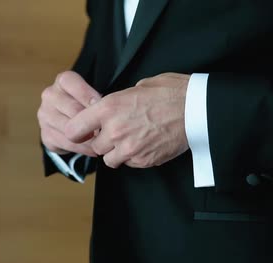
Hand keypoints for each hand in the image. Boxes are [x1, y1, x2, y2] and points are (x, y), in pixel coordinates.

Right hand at [38, 71, 100, 156]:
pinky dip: (82, 149)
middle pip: (73, 109)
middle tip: (107, 130)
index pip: (71, 82)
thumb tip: (103, 111)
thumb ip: (96, 100)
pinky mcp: (45, 135)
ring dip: (89, 139)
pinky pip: (65, 144)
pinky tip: (93, 149)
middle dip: (91, 121)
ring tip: (103, 142)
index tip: (102, 107)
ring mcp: (45, 116)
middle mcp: (50, 96)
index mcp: (62, 81)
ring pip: (69, 129)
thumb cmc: (86, 104)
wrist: (70, 120)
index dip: (88, 95)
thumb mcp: (93, 95)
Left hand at [65, 73, 190, 168]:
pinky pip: (129, 164)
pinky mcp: (143, 160)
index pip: (75, 128)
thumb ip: (117, 102)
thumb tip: (108, 109)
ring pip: (110, 160)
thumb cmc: (170, 92)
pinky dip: (134, 158)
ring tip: (131, 141)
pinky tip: (145, 145)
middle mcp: (115, 130)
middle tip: (116, 133)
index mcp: (109, 108)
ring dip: (117, 153)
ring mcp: (129, 148)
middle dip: (103, 142)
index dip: (78, 131)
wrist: (196, 109)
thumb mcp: (137, 88)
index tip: (83, 131)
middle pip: (95, 147)